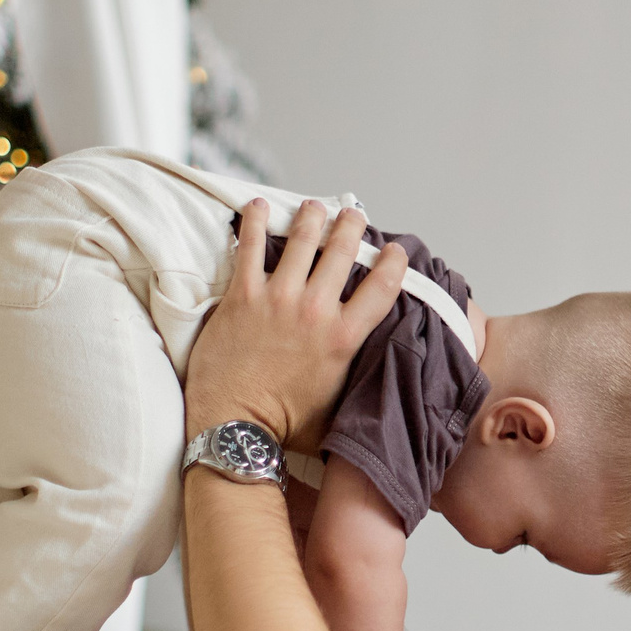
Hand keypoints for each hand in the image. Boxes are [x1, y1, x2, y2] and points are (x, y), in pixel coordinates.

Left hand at [186, 198, 405, 444]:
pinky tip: (259, 206)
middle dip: (351, 226)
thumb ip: (358, 377)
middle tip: (353, 215)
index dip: (394, 263)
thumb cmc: (285, 424)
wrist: (235, 424)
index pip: (382, 287)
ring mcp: (278, 298)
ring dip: (312, 218)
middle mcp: (316, 310)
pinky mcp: (243, 295)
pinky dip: (257, 223)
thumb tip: (376, 375)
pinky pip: (252, 247)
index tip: (395, 251)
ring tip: (315, 207)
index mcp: (344, 336)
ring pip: (302, 241)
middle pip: (342, 252)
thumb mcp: (341, 403)